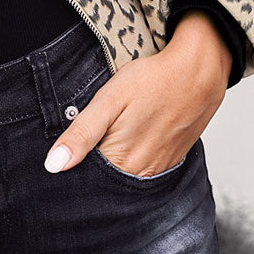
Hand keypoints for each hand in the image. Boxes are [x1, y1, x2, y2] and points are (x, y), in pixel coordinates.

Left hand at [43, 11, 231, 174]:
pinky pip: (143, 169)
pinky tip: (131, 137)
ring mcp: (158, 169)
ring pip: (123, 176)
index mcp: (120, 161)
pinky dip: (132, 158)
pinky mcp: (170, 160)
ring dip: (112, 162)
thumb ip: (81, 133)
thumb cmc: (152, 81)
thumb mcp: (109, 100)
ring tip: (112, 134)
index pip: (84, 179)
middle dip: (90, 166)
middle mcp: (141, 173)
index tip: (66, 150)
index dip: (72, 164)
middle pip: (104, 181)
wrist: (199, 73)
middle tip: (91, 135)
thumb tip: (53, 166)